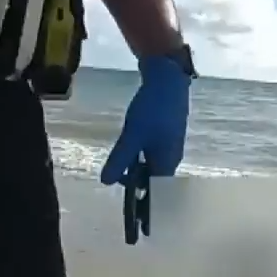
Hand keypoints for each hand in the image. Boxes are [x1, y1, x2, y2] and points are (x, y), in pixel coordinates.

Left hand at [101, 55, 190, 183]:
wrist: (168, 81)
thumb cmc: (152, 111)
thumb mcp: (132, 136)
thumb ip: (119, 160)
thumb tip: (105, 182)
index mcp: (167, 163)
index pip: (154, 190)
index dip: (138, 195)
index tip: (121, 189)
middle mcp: (172, 158)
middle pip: (151, 177)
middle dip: (133, 176)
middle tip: (115, 165)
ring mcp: (170, 145)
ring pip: (150, 162)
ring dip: (135, 162)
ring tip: (121, 151)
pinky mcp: (167, 134)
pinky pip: (152, 150)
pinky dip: (140, 151)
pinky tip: (131, 140)